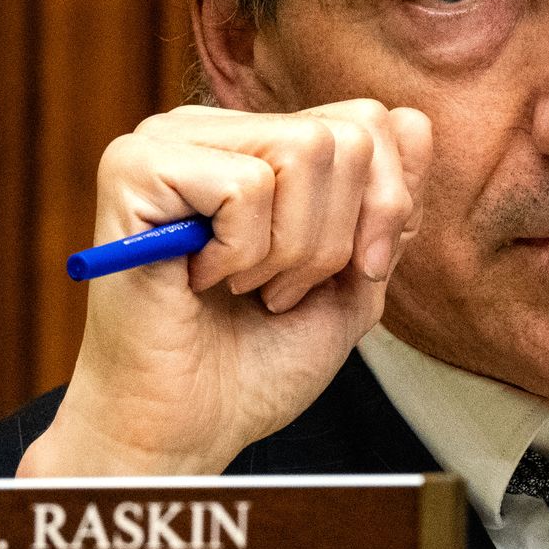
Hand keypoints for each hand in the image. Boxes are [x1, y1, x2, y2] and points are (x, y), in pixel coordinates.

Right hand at [17, 100, 432, 475]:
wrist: (186, 428)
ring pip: (305, 150)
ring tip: (243, 285)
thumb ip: (388, 203)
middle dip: (335, 237)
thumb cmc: (259, 361)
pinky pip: (246, 186)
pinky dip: (241, 254)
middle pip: (345, 135)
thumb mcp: (355, 276)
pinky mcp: (133, 168)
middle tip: (280, 289)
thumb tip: (414, 120)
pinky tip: (200, 280)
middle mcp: (212, 126)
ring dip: (289, 250)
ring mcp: (166, 139)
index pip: (370, 120)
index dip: (384, 206)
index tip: (354, 273)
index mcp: (259, 140)